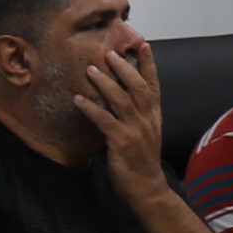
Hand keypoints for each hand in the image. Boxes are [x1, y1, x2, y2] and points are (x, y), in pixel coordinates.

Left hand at [67, 35, 169, 195]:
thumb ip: (136, 114)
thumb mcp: (145, 133)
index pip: (153, 85)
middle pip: (137, 87)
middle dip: (124, 68)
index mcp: (154, 116)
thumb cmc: (142, 160)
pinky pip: (105, 120)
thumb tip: (120, 96)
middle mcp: (147, 120)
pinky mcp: (122, 142)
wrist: (147, 187)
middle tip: (109, 53)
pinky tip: (79, 99)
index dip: (149, 64)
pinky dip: (91, 108)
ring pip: (122, 100)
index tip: (144, 45)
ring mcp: (136, 130)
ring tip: (91, 69)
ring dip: (106, 83)